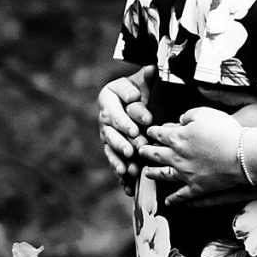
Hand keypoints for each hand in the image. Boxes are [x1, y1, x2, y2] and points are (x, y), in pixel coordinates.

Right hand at [98, 70, 152, 188]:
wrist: (139, 100)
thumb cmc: (142, 87)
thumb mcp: (144, 80)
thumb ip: (147, 77)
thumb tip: (152, 69)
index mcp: (108, 96)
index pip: (116, 108)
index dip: (128, 117)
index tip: (143, 123)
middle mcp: (104, 117)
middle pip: (111, 131)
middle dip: (123, 141)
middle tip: (134, 149)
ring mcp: (107, 135)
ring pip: (111, 149)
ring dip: (120, 160)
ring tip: (130, 169)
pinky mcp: (113, 150)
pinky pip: (115, 163)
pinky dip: (121, 175)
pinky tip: (128, 187)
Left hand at [138, 107, 246, 204]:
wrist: (241, 155)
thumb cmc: (224, 131)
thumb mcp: (204, 113)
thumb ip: (188, 115)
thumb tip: (179, 120)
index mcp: (176, 137)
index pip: (158, 133)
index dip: (152, 132)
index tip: (148, 132)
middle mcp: (176, 157)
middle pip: (155, 154)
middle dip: (145, 151)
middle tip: (140, 151)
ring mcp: (185, 174)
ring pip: (163, 174)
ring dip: (152, 173)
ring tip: (146, 173)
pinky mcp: (196, 187)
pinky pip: (181, 195)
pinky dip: (173, 200)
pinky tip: (168, 202)